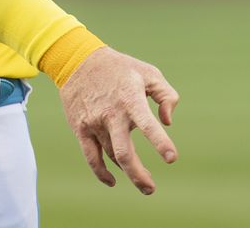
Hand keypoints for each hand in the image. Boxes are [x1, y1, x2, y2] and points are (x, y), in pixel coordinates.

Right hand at [56, 47, 178, 194]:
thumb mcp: (149, 73)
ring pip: (111, 156)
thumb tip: (167, 122)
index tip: (171, 159)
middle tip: (151, 189)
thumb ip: (166, 95)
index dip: (160, 142)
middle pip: (124, 153)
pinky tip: (112, 180)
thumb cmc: (121, 69)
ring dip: (127, 172)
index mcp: (131, 99)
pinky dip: (101, 172)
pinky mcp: (81, 129)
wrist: (78, 61)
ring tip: (144, 182)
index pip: (147, 124)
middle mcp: (112, 113)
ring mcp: (94, 123)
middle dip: (138, 175)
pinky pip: (91, 157)